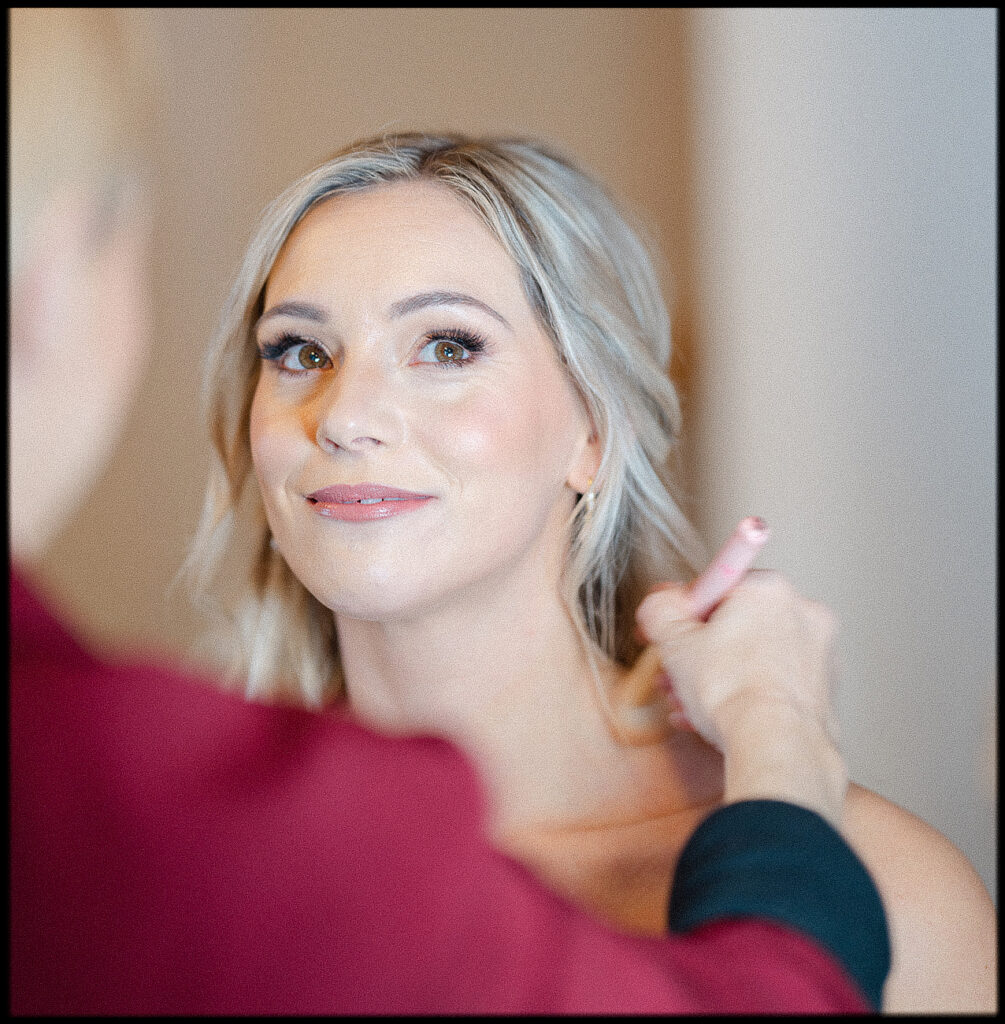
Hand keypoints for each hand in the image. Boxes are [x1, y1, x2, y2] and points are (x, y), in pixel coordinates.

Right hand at [635, 571, 845, 823]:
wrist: (777, 747)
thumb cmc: (735, 694)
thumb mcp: (674, 642)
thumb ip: (660, 610)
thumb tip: (659, 602)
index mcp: (768, 589)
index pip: (714, 589)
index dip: (681, 618)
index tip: (667, 636)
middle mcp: (802, 613)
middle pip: (734, 625)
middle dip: (698, 653)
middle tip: (676, 674)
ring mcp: (818, 653)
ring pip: (752, 657)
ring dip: (715, 678)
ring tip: (690, 703)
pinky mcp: (822, 690)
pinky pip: (771, 683)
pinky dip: (743, 696)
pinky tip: (715, 718)